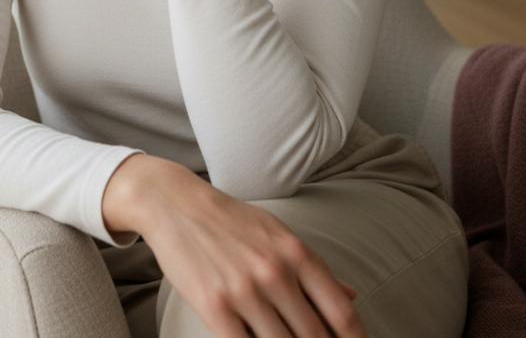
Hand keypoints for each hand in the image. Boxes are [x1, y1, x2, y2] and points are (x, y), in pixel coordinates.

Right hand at [103, 155, 366, 337]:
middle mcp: (275, 273)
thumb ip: (313, 267)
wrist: (174, 202)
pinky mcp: (214, 307)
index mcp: (296, 253)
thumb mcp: (276, 232)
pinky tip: (253, 337)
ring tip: (278, 337)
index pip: (342, 315)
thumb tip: (351, 296)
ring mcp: (244, 292)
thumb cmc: (229, 218)